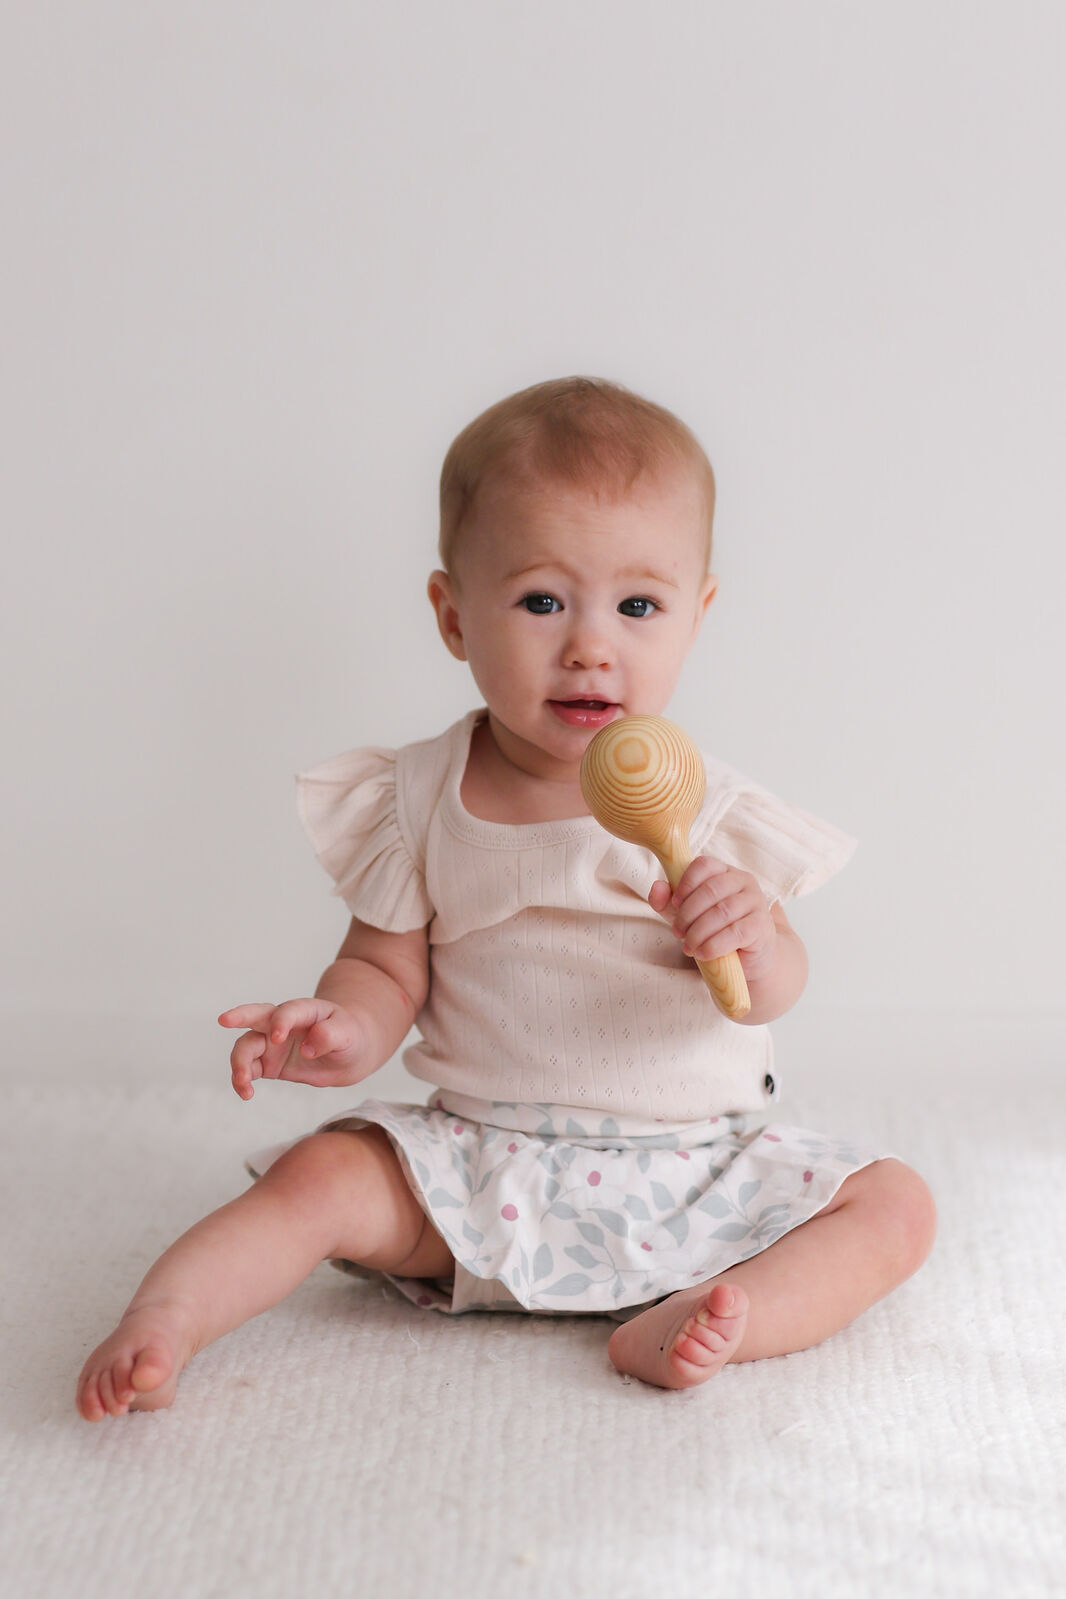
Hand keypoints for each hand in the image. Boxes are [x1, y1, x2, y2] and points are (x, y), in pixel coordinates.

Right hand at [218, 998, 366, 1099]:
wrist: (347, 1054)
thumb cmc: (347, 1036)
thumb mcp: (347, 1034)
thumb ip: (329, 1036)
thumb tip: (307, 1048)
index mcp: (303, 1010)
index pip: (287, 1012)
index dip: (280, 1022)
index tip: (277, 1038)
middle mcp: (281, 1023)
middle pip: (255, 1015)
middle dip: (239, 1016)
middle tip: (224, 1019)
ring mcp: (271, 1043)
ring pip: (246, 1047)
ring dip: (240, 1062)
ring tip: (244, 1082)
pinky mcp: (267, 1064)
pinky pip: (248, 1070)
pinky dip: (242, 1080)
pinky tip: (246, 1093)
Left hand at [648, 856, 778, 982]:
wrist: (748, 957)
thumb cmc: (716, 929)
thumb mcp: (687, 915)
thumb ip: (668, 902)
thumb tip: (656, 886)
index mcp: (725, 871)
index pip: (704, 865)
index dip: (685, 883)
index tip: (674, 904)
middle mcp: (744, 881)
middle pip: (711, 889)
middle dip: (688, 913)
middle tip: (677, 932)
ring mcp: (756, 902)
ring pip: (722, 912)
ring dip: (698, 932)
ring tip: (688, 947)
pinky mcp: (761, 926)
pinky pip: (735, 932)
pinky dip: (714, 945)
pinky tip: (703, 953)